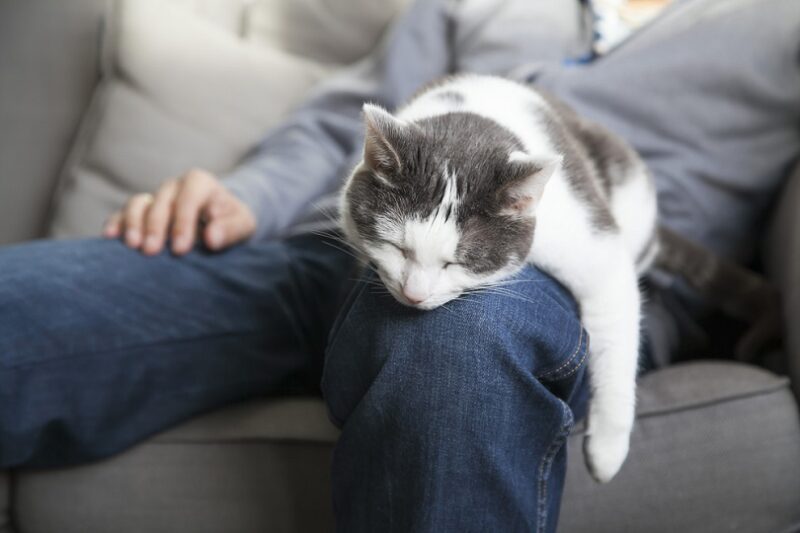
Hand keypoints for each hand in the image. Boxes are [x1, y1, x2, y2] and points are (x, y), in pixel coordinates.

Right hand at [104, 169, 256, 255]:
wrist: (223, 219)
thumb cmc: (233, 221)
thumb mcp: (243, 224)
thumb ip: (230, 229)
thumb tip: (211, 238)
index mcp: (200, 183)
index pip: (188, 198)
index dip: (183, 222)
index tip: (181, 249)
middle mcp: (175, 187)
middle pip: (161, 201)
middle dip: (156, 227)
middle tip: (152, 251)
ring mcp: (156, 198)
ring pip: (139, 203)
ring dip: (133, 224)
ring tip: (133, 245)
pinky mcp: (143, 212)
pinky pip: (124, 213)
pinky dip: (117, 223)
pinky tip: (109, 237)